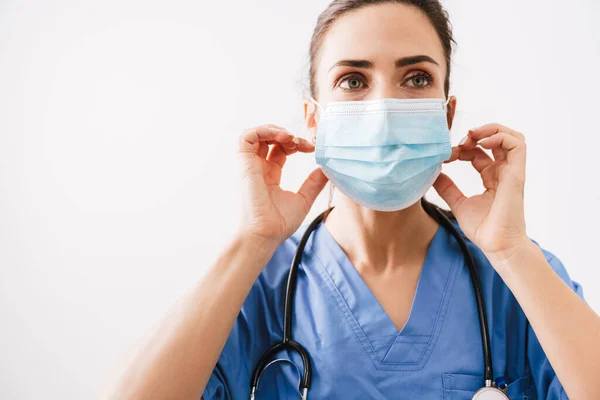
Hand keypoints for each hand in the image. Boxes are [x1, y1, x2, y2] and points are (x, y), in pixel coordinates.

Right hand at [237, 124, 328, 245]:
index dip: (296, 144)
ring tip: (290, 137)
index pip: (280, 149)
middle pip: (269, 139)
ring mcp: (251, 165)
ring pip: (256, 134)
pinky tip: (280, 137)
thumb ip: (314, 182)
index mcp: (270, 175)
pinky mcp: (245, 164)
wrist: (266, 233)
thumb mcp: (304, 198)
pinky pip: (246, 137)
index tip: (311, 148)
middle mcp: (259, 168)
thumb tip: (327, 169)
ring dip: (275, 130)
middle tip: (302, 143)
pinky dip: (263, 130)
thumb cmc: (280, 222)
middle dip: (287, 135)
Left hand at [433, 123, 528, 259]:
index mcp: (492, 178)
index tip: (446, 155)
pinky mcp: (516, 174)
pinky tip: (482, 143)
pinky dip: (500, 137)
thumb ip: (447, 188)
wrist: (497, 245)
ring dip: (491, 130)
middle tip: (459, 141)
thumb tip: (433, 173)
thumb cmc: (483, 229)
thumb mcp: (458, 203)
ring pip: (511, 137)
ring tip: (473, 136)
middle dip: (476, 134)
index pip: (479, 152)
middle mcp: (503, 172)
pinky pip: (517, 145)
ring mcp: (511, 172)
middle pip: (496, 140)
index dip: (463, 148)